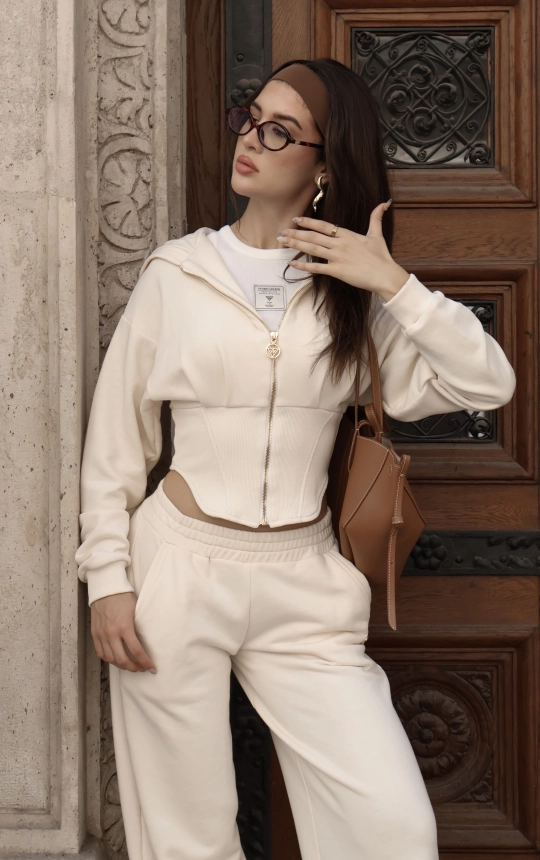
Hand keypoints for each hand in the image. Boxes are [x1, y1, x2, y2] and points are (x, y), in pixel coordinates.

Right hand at [90, 592, 156, 672]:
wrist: (106, 588)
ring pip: (110, 659)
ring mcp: (101, 634)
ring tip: (130, 665)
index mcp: (124, 627)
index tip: (152, 668)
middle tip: (141, 668)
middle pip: (122, 659)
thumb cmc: (123, 597)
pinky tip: (116, 659)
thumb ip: (138, 627)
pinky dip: (109, 659)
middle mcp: (111, 633)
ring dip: (121, 665)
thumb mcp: (136, 610)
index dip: (145, 662)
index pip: (136, 651)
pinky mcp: (94, 634)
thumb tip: (145, 642)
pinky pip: (100, 653)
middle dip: (134, 667)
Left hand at [277, 201, 409, 301]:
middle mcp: (340, 244)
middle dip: (296, 234)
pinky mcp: (337, 271)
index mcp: (347, 235)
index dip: (309, 222)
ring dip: (296, 245)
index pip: (324, 226)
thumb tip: (385, 202)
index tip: (296, 219)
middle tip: (281, 232)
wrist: (385, 275)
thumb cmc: (381, 257)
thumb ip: (376, 217)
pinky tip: (292, 264)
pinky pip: (317, 268)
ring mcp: (337, 257)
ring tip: (283, 242)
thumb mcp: (377, 234)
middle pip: (313, 237)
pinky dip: (304, 267)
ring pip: (312, 249)